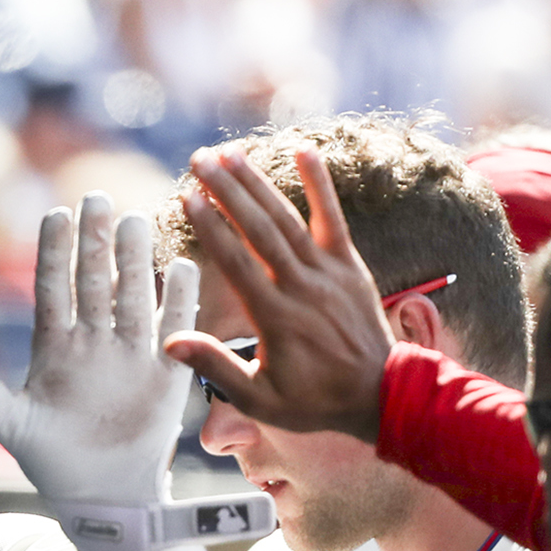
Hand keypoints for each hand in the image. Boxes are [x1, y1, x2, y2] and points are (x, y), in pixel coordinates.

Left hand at [0, 194, 199, 505]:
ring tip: (134, 222)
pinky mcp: (166, 373)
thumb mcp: (11, 424)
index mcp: (55, 344)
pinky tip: (181, 269)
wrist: (100, 495)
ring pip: (133, 295)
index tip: (56, 212)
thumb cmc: (51, 458)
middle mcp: (94, 339)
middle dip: (95, 241)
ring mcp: (131, 353)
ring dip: (135, 261)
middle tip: (97, 198)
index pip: (53, 287)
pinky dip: (179, 302)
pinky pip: (175, 329)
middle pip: (95, 280)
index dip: (54, 251)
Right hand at [164, 144, 394, 443]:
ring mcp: (329, 272)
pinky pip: (333, 218)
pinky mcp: (350, 265)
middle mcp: (302, 287)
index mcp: (276, 318)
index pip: (237, 262)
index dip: (210, 227)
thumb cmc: (314, 401)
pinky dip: (320, 184)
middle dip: (227, 190)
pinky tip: (304, 149)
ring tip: (230, 153)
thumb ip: (216, 368)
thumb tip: (171, 342)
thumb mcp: (259, 399)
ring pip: (288, 219)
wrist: (379, 394)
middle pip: (259, 229)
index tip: (186, 198)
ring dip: (258, 183)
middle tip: (199, 159)